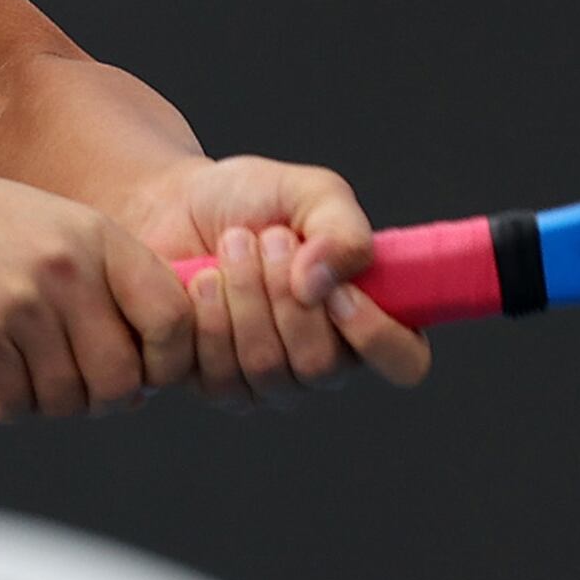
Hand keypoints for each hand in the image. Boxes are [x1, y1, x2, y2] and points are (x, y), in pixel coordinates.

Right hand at [0, 160, 197, 419]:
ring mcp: (21, 302)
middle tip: (81, 394)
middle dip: (106, 401)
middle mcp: (67, 269)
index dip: (170, 362)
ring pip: (67, 398)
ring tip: (29, 385)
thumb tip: (152, 376)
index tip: (146, 373)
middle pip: (122, 377)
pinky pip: (16, 403)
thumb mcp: (61, 230)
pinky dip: (9, 408)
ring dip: (51, 407)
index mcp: (99, 239)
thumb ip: (111, 286)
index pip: (172, 318)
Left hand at [120, 156, 431, 406]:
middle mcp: (327, 360)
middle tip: (268, 238)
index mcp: (369, 316)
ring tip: (232, 245)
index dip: (376, 335)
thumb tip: (322, 285)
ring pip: (268, 369)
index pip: (404, 362)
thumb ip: (341, 230)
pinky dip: (208, 318)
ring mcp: (273, 382)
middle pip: (321, 366)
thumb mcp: (312, 192)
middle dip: (285, 294)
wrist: (175, 204)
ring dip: (245, 295)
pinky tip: (201, 281)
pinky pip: (221, 376)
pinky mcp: (220, 387)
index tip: (338, 289)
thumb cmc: (253, 199)